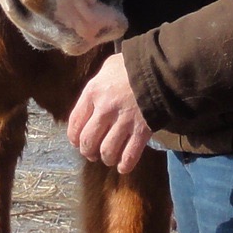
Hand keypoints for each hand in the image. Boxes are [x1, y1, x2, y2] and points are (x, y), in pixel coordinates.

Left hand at [67, 52, 152, 173]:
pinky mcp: (141, 131)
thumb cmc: (131, 66)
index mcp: (93, 92)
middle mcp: (105, 109)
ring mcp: (124, 122)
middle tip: (91, 153)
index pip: (75, 122)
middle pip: (88, 141)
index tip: (76, 142)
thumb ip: (96, 85)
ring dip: (106, 158)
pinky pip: (129, 155)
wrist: (159, 69)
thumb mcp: (107, 68)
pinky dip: (125, 165)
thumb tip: (91, 100)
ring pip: (107, 151)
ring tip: (108, 158)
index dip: (73, 137)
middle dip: (88, 151)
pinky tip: (122, 166)